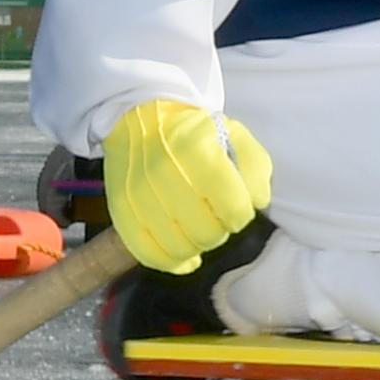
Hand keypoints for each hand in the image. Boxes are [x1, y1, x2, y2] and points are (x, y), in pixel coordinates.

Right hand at [100, 99, 273, 274]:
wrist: (144, 117)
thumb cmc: (195, 132)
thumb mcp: (236, 135)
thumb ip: (255, 168)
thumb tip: (257, 202)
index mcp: (199, 152)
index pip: (233, 209)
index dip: (241, 215)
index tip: (236, 208)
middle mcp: (166, 174)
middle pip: (207, 233)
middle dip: (220, 230)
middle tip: (216, 217)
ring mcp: (140, 195)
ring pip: (179, 247)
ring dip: (197, 245)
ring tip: (199, 229)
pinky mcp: (122, 211)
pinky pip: (148, 253)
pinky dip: (171, 261)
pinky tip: (185, 256)